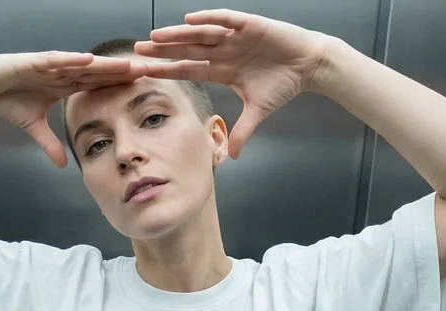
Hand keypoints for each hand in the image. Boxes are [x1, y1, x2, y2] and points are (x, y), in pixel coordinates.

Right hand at [0, 52, 148, 167]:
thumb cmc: (7, 99)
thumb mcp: (34, 127)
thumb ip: (51, 144)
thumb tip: (63, 165)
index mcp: (65, 84)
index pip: (98, 84)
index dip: (119, 86)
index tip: (142, 88)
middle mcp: (62, 71)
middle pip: (99, 72)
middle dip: (122, 73)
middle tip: (149, 72)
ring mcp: (50, 64)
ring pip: (84, 64)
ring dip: (106, 65)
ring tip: (128, 66)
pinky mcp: (34, 61)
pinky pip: (58, 60)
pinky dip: (73, 60)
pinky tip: (91, 60)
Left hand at [134, 9, 330, 158]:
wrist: (307, 66)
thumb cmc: (282, 84)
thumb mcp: (258, 112)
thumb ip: (242, 132)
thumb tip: (232, 155)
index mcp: (222, 70)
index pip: (188, 69)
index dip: (166, 70)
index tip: (145, 73)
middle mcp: (223, 51)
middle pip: (186, 50)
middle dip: (163, 51)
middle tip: (137, 52)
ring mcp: (234, 37)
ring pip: (200, 35)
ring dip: (178, 35)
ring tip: (155, 36)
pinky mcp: (249, 25)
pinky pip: (225, 20)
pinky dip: (209, 19)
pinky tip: (189, 21)